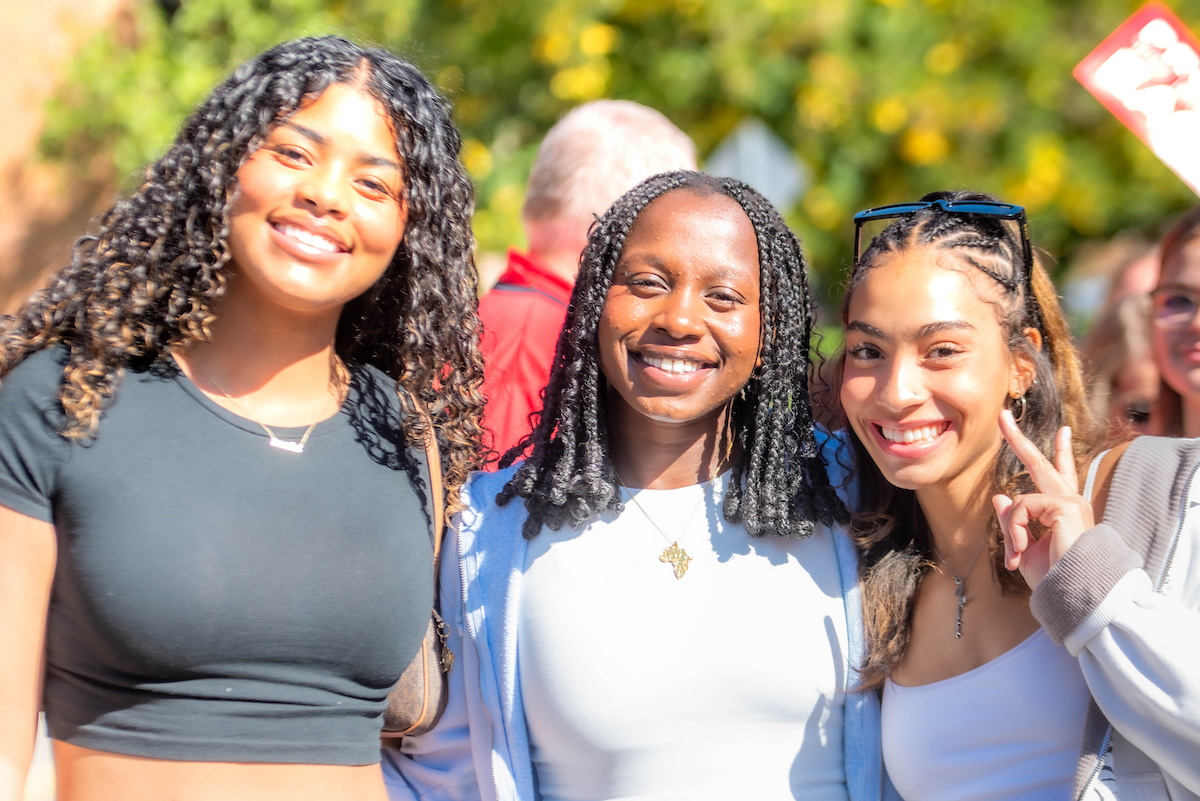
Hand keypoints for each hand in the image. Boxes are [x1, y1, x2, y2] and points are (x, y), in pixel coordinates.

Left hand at [991, 410, 1094, 589]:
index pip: (1062, 475)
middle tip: (1004, 416)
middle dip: (1019, 440)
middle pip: (1041, 464)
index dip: (1061, 453)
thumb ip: (1012, 521)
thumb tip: (999, 494)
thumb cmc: (1055, 578)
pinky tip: (1023, 551)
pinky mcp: (1065, 506)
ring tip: (1018, 557)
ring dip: (1011, 532)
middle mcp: (1070, 502)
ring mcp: (1070, 502)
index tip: (1064, 431)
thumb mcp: (1024, 547)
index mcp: (1064, 511)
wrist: (1073, 595)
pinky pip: (1022, 508)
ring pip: (1019, 501)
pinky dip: (1016, 530)